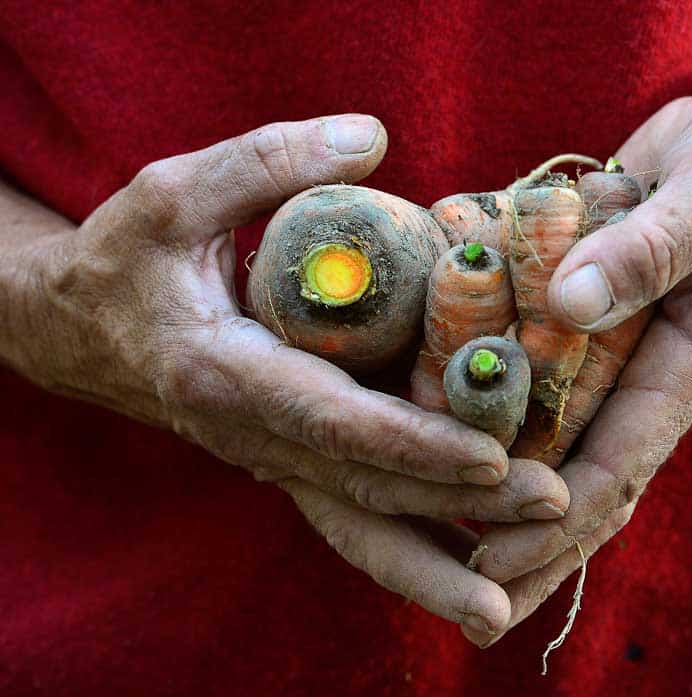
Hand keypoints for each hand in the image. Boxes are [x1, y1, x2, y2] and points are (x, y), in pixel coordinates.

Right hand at [0, 115, 569, 633]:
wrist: (80, 329)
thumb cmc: (128, 260)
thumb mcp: (175, 194)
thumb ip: (267, 162)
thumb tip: (372, 137)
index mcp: (225, 376)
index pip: (333, 421)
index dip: (413, 443)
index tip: (491, 457)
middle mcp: (252, 435)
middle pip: (363, 488)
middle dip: (458, 506)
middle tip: (554, 510)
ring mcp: (271, 457)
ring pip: (355, 524)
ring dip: (435, 562)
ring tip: (506, 604)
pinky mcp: (287, 459)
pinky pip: (352, 510)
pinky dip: (409, 541)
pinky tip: (470, 555)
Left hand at [462, 33, 691, 645]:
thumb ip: (649, 248)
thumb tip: (573, 304)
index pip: (623, 461)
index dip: (559, 518)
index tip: (494, 563)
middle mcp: (656, 368)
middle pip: (588, 470)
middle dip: (533, 533)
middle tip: (464, 590)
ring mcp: (627, 347)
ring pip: (563, 433)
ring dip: (511, 482)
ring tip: (448, 535)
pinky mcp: (598, 318)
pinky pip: (551, 376)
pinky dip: (507, 408)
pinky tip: (453, 431)